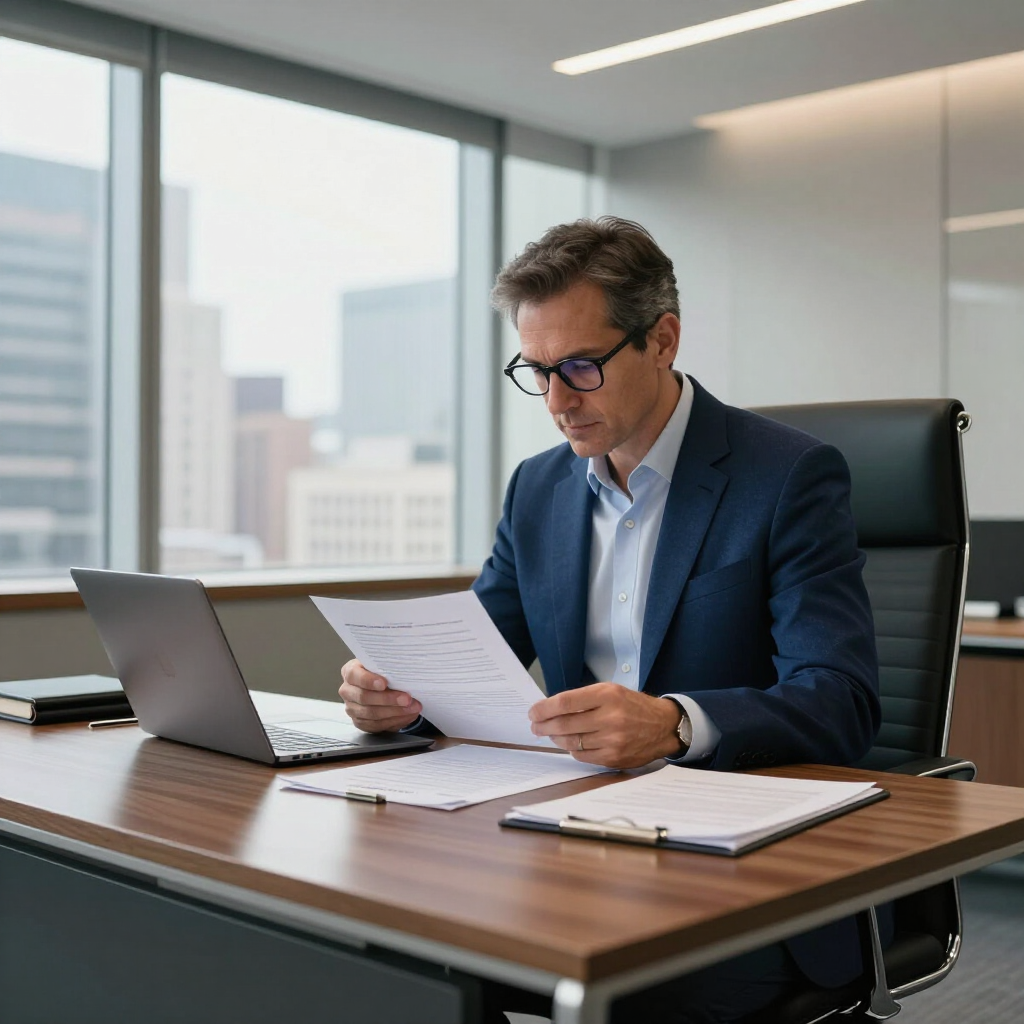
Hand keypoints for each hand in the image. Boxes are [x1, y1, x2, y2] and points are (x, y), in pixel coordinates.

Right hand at [338, 660, 421, 732]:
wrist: (383, 687)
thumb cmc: (383, 673)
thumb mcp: (384, 666)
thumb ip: (389, 669)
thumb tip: (405, 675)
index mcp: (350, 671)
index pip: (354, 675)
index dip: (368, 680)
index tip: (384, 683)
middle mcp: (347, 690)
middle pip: (364, 697)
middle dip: (388, 699)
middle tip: (407, 699)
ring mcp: (351, 708)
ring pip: (371, 713)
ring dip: (394, 712)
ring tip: (412, 708)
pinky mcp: (359, 722)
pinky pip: (376, 725)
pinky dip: (394, 721)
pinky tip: (406, 715)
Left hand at [528, 683, 682, 768]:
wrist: (663, 726)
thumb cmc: (632, 706)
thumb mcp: (611, 691)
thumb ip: (583, 699)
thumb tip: (551, 709)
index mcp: (607, 695)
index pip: (566, 702)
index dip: (544, 708)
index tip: (534, 712)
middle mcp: (610, 717)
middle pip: (565, 724)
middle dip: (544, 726)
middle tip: (535, 726)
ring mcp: (612, 740)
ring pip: (571, 741)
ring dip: (555, 738)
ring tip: (549, 734)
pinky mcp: (614, 758)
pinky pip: (582, 755)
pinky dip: (572, 749)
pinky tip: (569, 743)